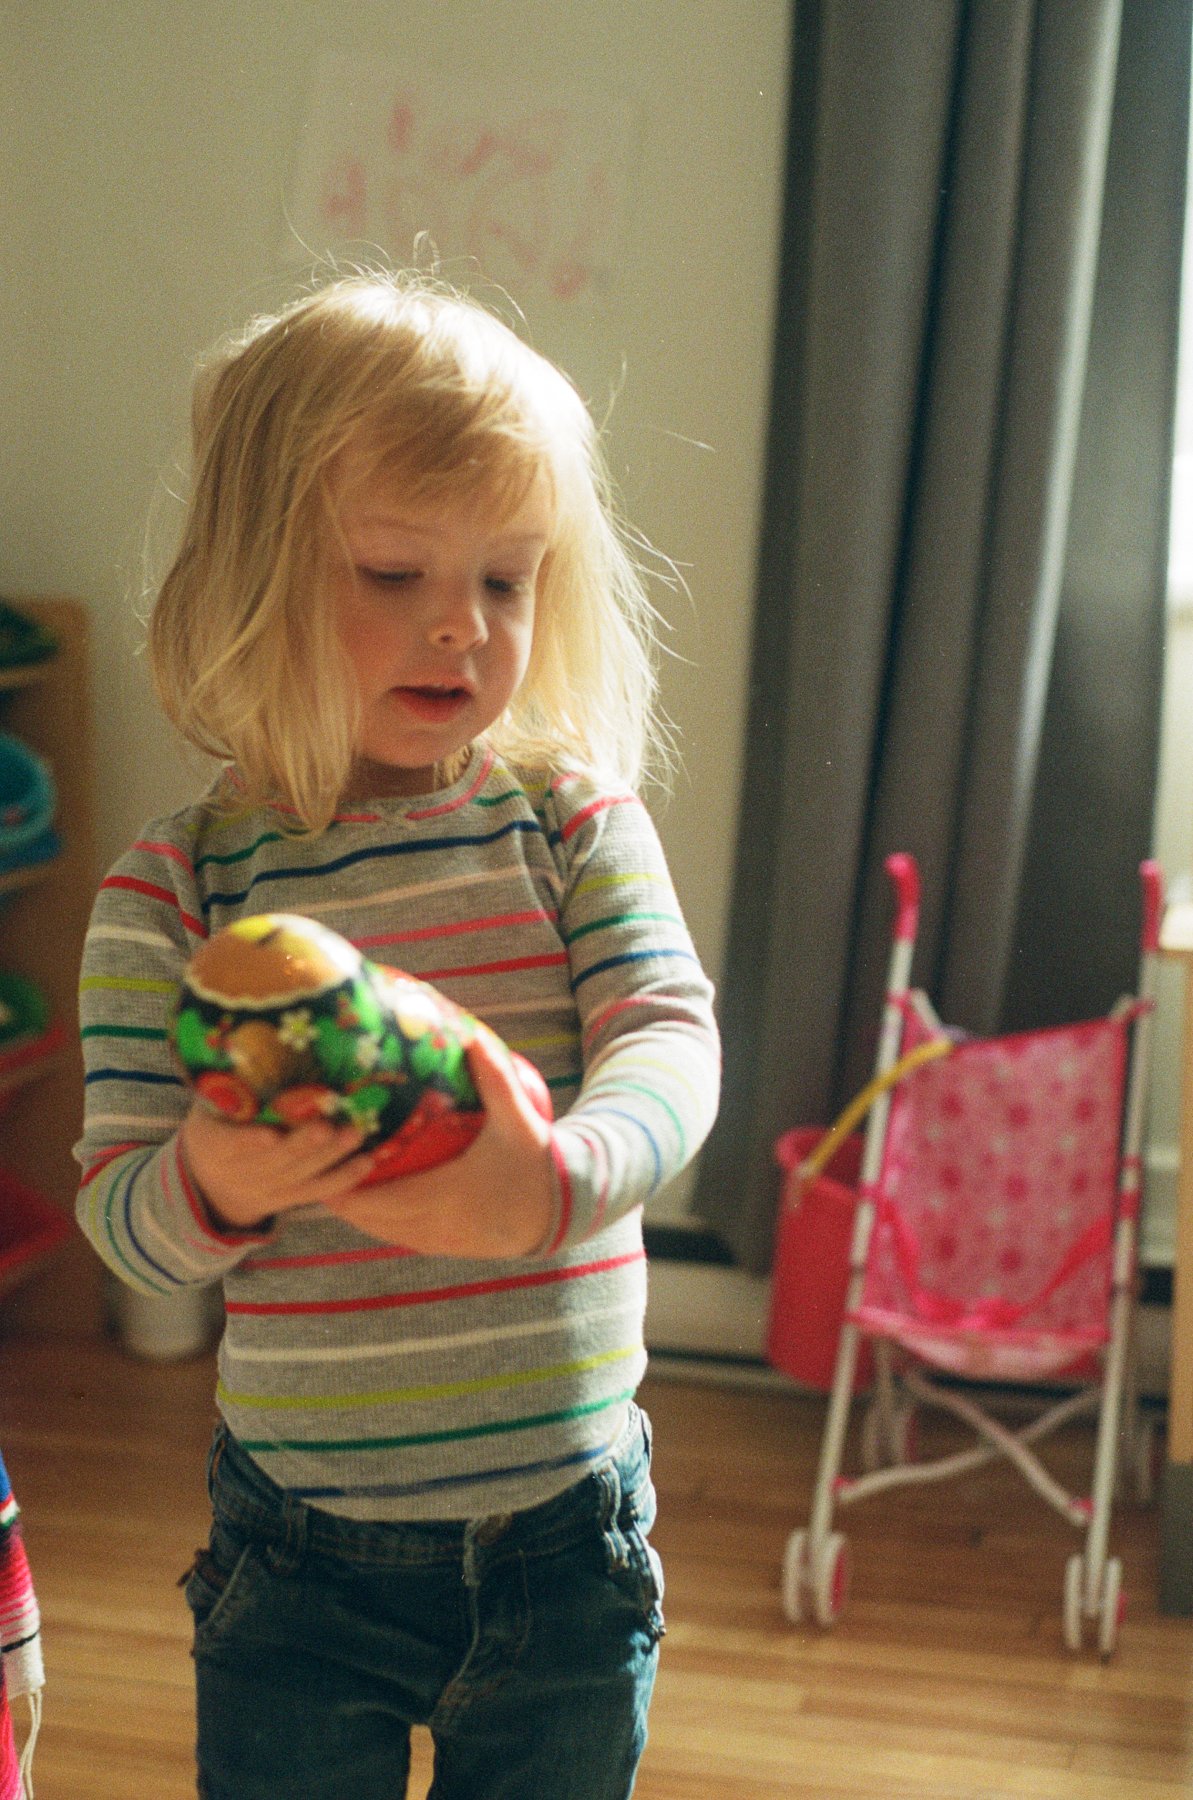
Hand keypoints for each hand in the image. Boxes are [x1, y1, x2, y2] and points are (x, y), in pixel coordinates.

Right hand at [180, 1103, 369, 1230]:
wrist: (213, 1178)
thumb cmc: (220, 1121)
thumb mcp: (212, 1104)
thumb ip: (232, 1086)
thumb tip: (260, 1042)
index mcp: (211, 1144)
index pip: (228, 1144)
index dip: (249, 1141)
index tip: (271, 1135)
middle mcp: (235, 1173)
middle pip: (272, 1161)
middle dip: (302, 1145)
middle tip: (328, 1126)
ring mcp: (263, 1190)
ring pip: (298, 1176)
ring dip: (330, 1157)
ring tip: (355, 1135)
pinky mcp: (286, 1199)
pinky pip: (315, 1192)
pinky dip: (342, 1178)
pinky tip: (366, 1162)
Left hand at [323, 1026, 554, 1258]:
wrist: (561, 1211)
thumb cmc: (536, 1162)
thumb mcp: (517, 1117)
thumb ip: (494, 1076)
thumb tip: (470, 1033)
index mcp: (444, 1192)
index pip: (379, 1198)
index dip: (345, 1188)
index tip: (323, 1165)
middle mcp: (436, 1222)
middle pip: (372, 1218)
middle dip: (341, 1197)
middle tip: (318, 1169)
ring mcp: (442, 1239)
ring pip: (383, 1232)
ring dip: (357, 1213)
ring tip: (334, 1185)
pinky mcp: (449, 1247)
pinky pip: (403, 1238)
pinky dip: (381, 1224)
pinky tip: (371, 1207)